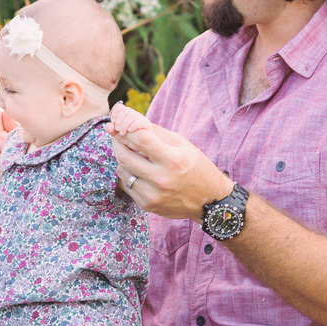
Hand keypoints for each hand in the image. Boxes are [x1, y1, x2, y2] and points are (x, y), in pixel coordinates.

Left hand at [109, 107, 232, 222]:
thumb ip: (155, 132)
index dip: (125, 129)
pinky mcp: (147, 205)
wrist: (209, 201)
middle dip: (117, 142)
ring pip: (122, 171)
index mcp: (174, 159)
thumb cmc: (196, 167)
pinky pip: (126, 185)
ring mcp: (153, 195)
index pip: (140, 139)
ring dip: (122, 158)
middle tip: (117, 136)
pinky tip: (138, 170)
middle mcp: (162, 179)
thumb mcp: (182, 145)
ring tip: (132, 153)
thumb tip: (128, 121)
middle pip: (124, 156)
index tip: (118, 124)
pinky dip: (127, 174)